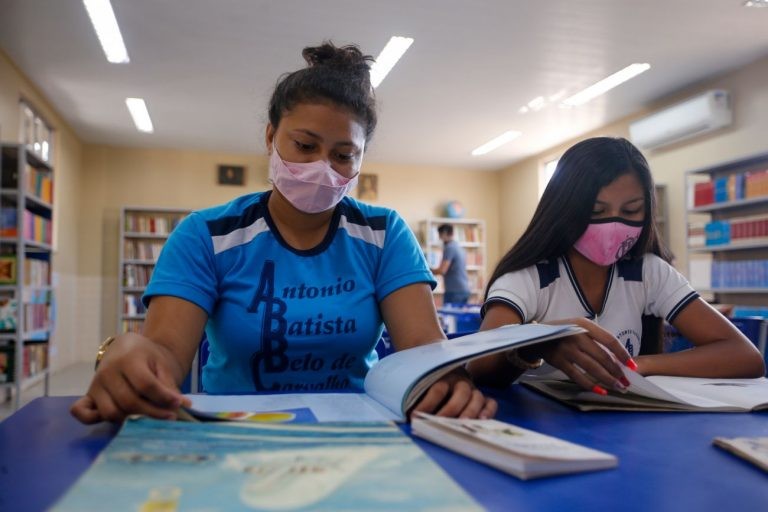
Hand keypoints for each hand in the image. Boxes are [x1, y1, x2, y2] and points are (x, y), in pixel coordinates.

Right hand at [70, 333, 190, 423]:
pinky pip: (81, 411)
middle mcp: (107, 371)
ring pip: (111, 412)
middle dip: (152, 412)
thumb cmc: (149, 357)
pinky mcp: (88, 395)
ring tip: (148, 414)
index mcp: (128, 358)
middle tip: (169, 415)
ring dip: (131, 419)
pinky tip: (115, 419)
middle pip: (129, 402)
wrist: (131, 348)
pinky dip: (92, 419)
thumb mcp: (162, 364)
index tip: (179, 404)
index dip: (164, 398)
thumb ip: (169, 385)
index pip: (146, 385)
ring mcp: (95, 384)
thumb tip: (182, 405)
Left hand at [410, 368, 496, 419]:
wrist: (440, 368)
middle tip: (442, 422)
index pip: (437, 389)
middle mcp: (460, 381)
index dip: (426, 404)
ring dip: (471, 412)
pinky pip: (490, 402)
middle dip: (451, 409)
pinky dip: (488, 411)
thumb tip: (410, 418)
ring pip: (477, 397)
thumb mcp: (419, 389)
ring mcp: (472, 389)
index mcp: (442, 376)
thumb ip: (414, 400)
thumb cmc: (426, 385)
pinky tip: (482, 421)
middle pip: (460, 392)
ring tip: (464, 424)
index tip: (415, 417)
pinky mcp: (482, 398)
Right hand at [537, 318, 634, 393]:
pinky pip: (577, 376)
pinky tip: (601, 391)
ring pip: (592, 367)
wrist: (534, 336)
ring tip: (618, 387)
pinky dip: (590, 385)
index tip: (632, 366)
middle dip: (617, 371)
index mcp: (584, 324)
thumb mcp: (578, 327)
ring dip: (607, 379)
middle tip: (626, 382)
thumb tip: (617, 359)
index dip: (622, 353)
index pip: (609, 340)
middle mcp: (576, 335)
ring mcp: (566, 349)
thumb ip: (595, 339)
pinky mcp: (558, 361)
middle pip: (602, 356)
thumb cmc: (562, 333)